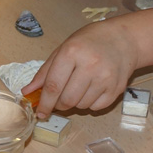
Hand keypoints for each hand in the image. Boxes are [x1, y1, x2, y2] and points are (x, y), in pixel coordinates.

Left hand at [22, 18, 139, 114]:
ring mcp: (106, 78)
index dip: (44, 103)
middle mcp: (90, 65)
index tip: (40, 113)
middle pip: (67, 99)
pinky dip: (89, 103)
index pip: (54, 85)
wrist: (124, 40)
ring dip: (75, 102)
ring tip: (80, 87)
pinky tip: (92, 89)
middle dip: (59, 104)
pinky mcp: (117, 89)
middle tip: (60, 98)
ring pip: (81, 105)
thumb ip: (45, 72)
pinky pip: (96, 107)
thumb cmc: (90, 42)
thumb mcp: (64, 49)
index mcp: (72, 52)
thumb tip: (28, 92)